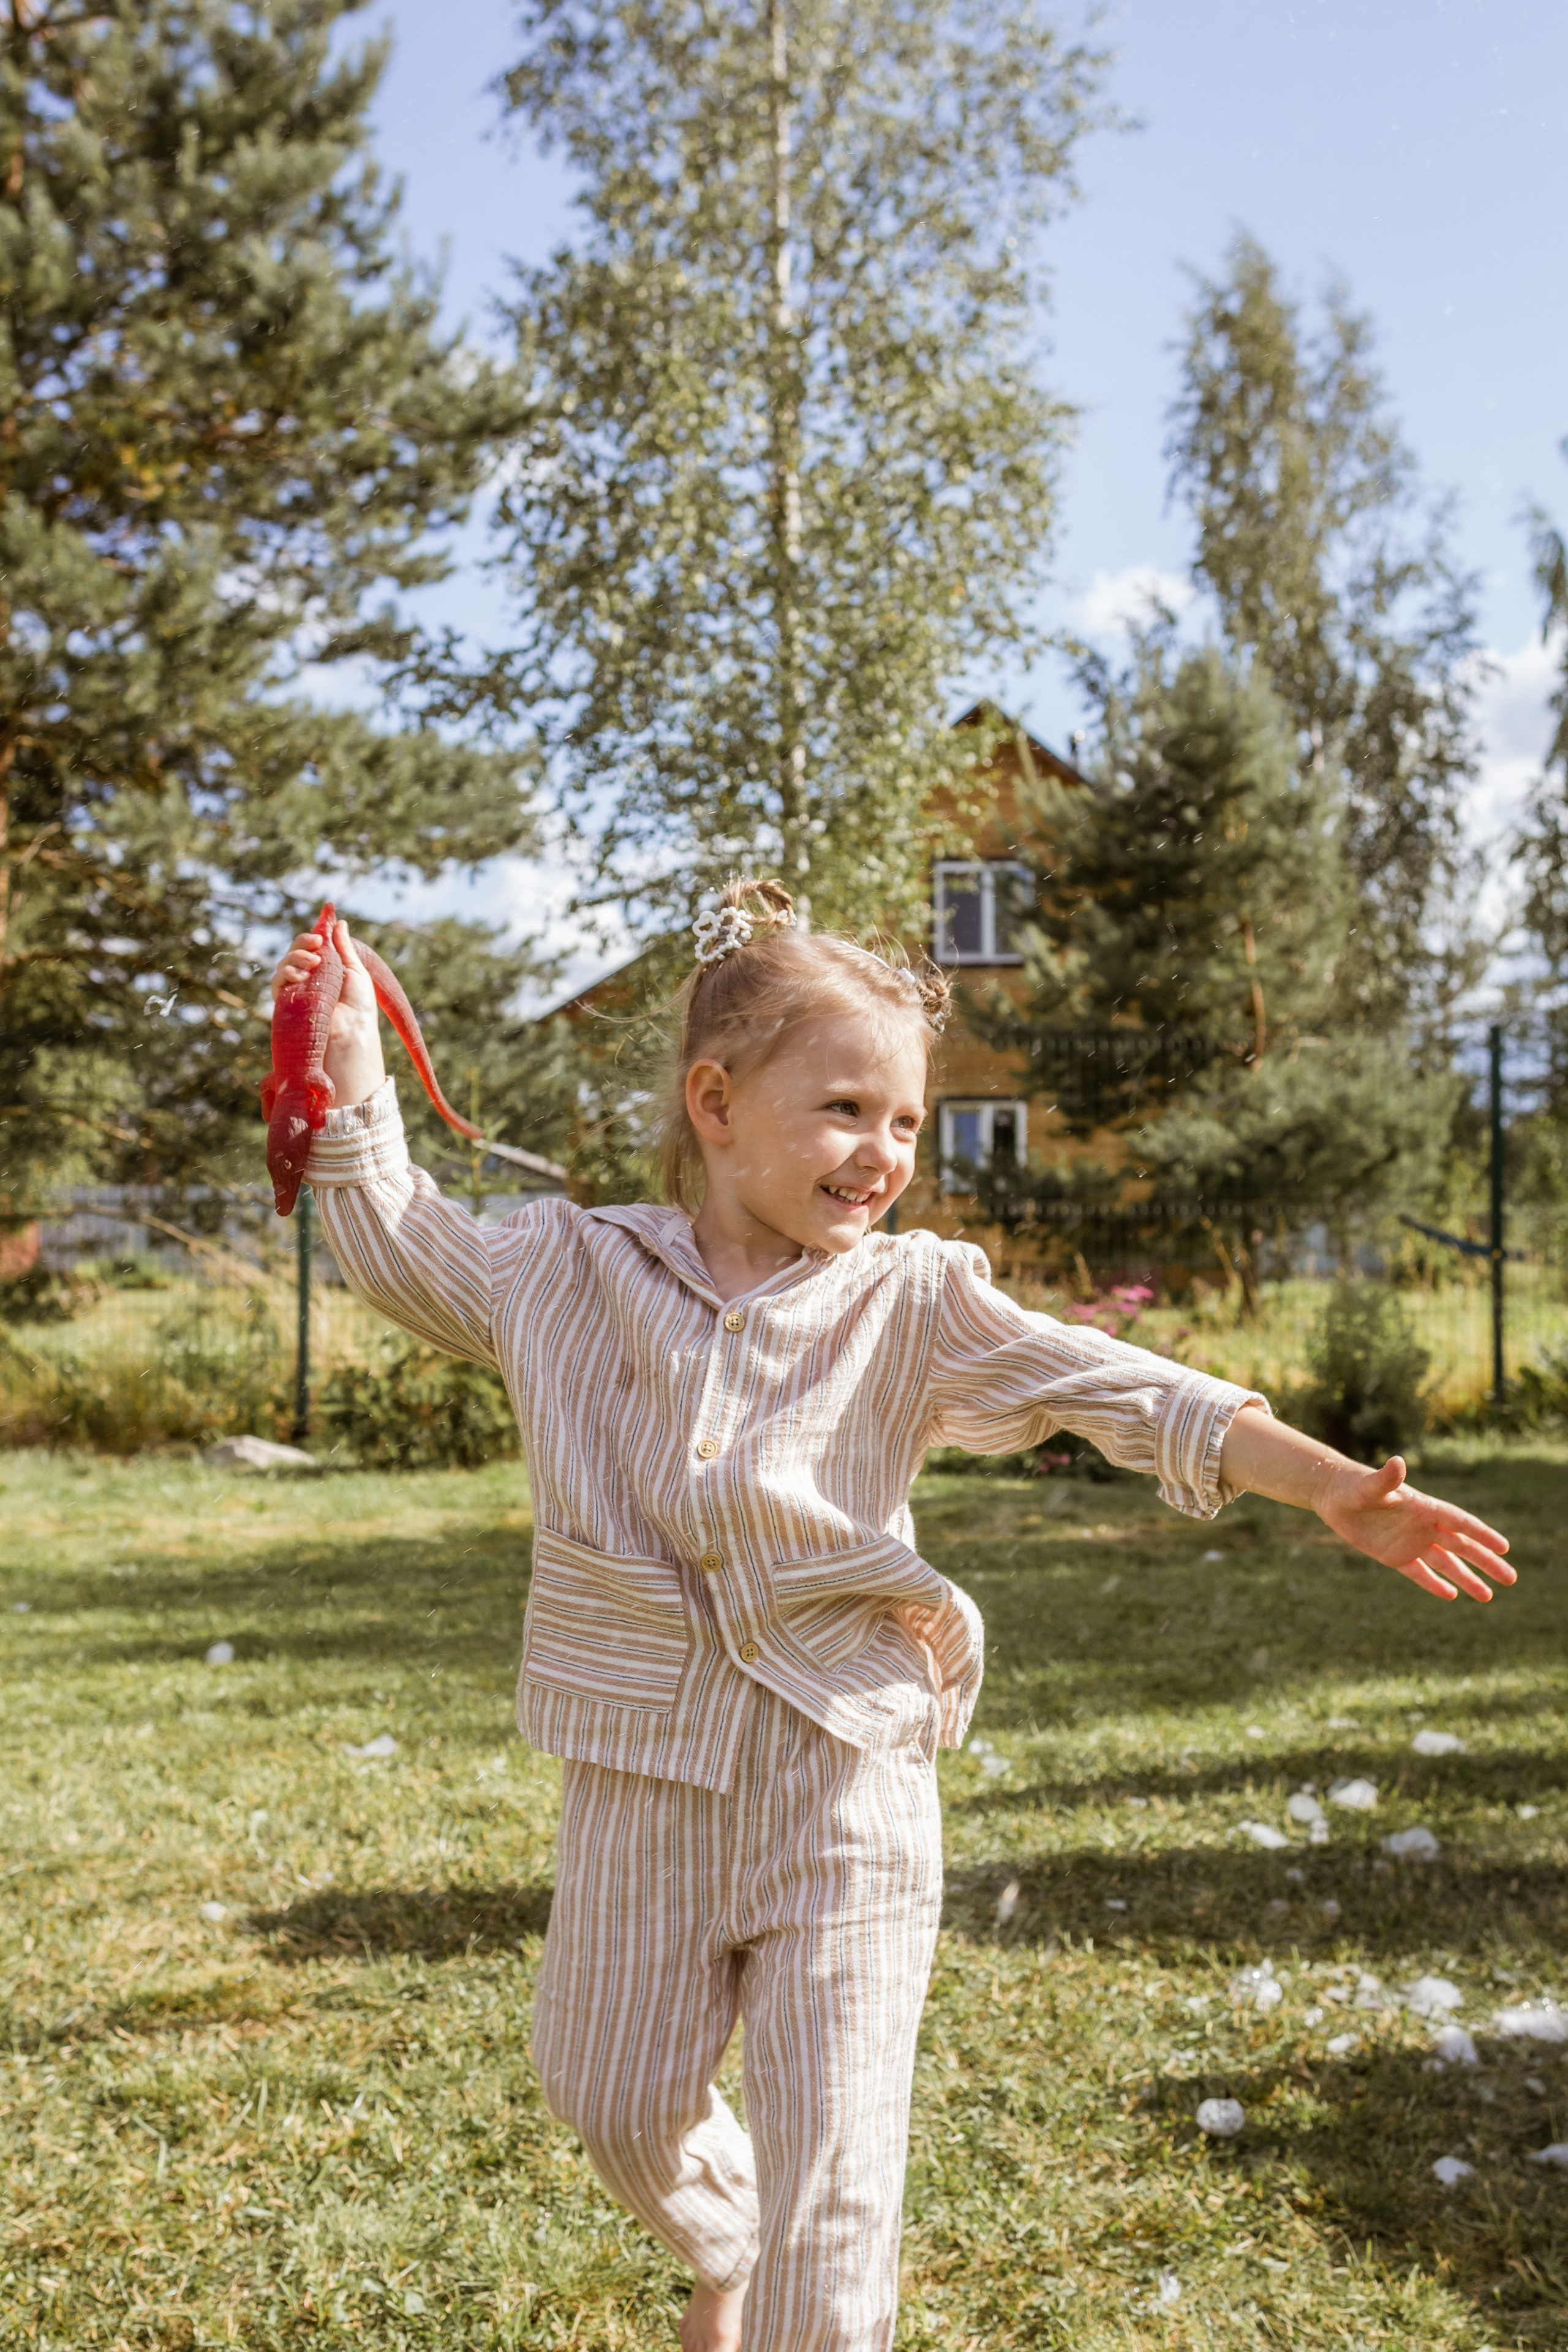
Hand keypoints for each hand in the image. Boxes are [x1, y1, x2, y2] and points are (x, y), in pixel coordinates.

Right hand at [270, 918, 385, 1108]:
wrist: (352, 1032)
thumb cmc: (359, 1006)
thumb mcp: (354, 971)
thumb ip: (343, 948)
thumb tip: (339, 923)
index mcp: (324, 970)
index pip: (312, 946)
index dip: (314, 932)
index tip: (324, 918)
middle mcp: (308, 979)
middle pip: (294, 952)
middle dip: (302, 943)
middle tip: (317, 943)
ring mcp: (295, 991)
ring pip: (283, 965)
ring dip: (295, 958)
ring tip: (312, 962)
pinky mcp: (286, 1004)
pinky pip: (277, 984)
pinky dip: (285, 974)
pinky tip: (300, 975)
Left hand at [1315, 1456, 1512, 1602]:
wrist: (1333, 1494)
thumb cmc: (1353, 1485)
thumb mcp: (1369, 1485)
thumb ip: (1386, 1479)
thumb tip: (1398, 1462)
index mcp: (1424, 1507)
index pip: (1459, 1522)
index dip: (1482, 1534)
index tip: (1504, 1547)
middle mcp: (1423, 1526)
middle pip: (1462, 1546)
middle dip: (1486, 1562)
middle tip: (1511, 1578)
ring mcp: (1411, 1542)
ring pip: (1446, 1564)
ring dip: (1467, 1579)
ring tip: (1488, 1597)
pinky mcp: (1395, 1556)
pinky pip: (1419, 1573)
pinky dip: (1434, 1584)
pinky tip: (1452, 1595)